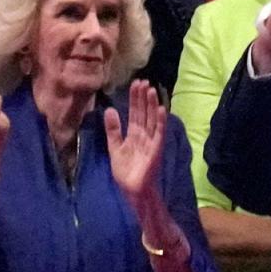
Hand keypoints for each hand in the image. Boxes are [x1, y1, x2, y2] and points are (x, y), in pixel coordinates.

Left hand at [105, 80, 165, 209]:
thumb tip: (109, 109)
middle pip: (144, 113)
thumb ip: (113, 129)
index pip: (135, 112)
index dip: (134, 99)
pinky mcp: (156, 149)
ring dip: (152, 105)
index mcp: (134, 134)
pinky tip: (161, 109)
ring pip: (152, 119)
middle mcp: (144, 135)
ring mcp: (151, 141)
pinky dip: (161, 121)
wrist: (132, 190)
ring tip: (151, 90)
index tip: (135, 83)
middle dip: (143, 98)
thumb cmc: (125, 171)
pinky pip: (159, 133)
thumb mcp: (115, 147)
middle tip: (143, 81)